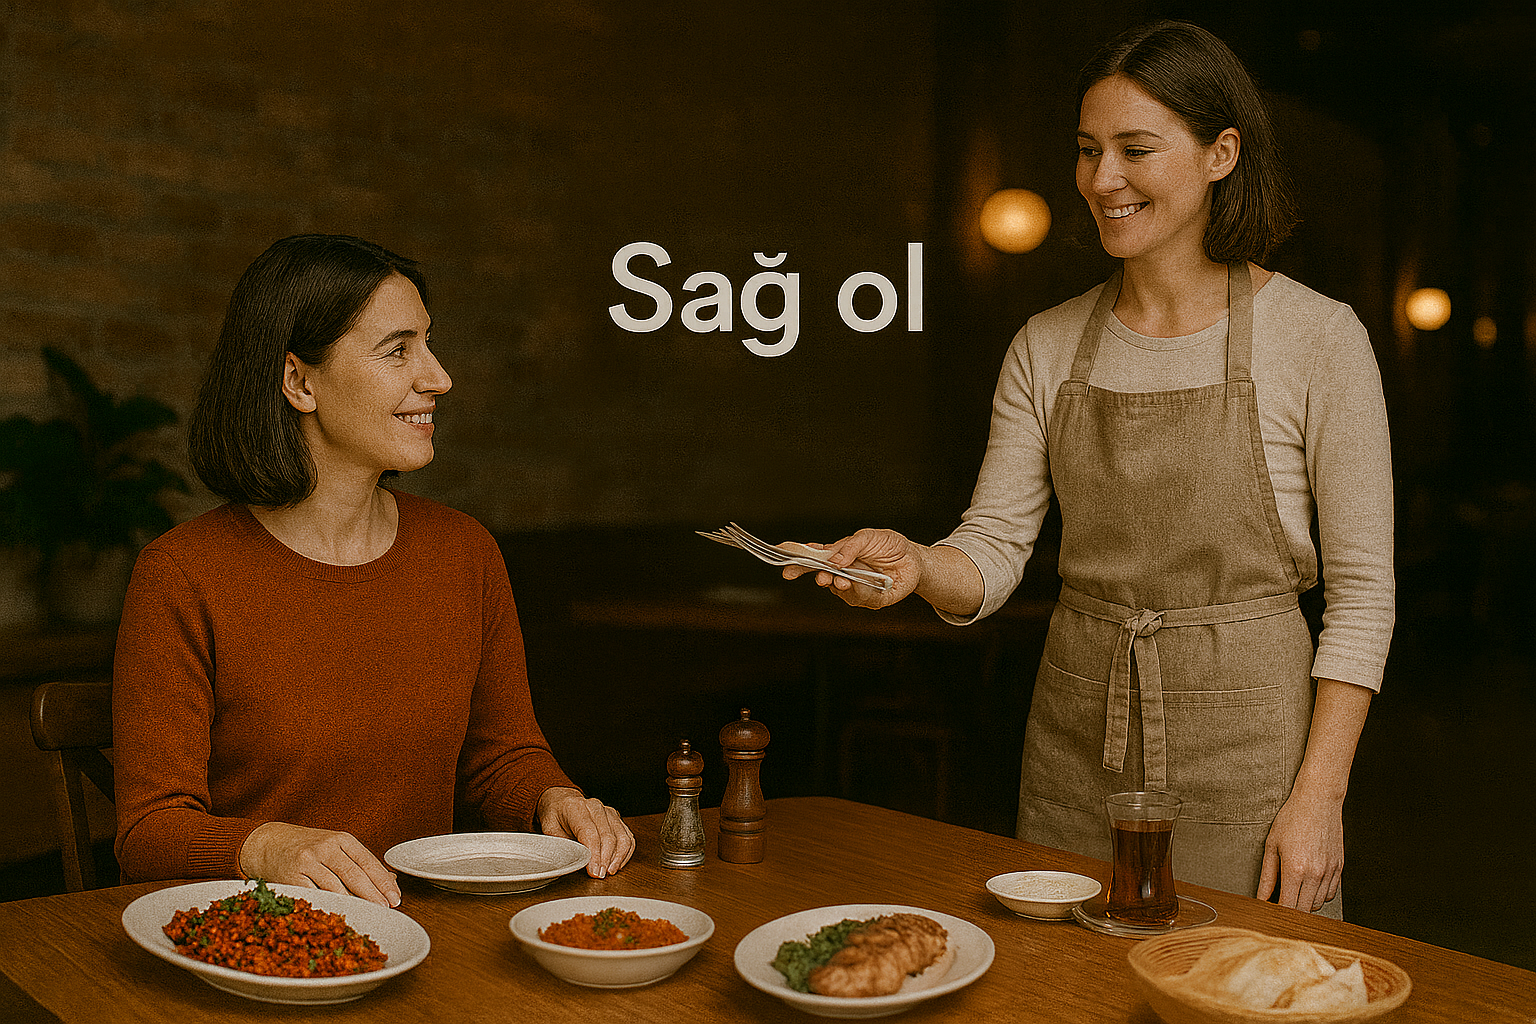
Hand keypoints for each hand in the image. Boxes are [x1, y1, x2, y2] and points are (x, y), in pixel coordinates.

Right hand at [239, 822, 399, 906]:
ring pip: (336, 889)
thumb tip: (391, 881)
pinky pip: (314, 897)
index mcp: (341, 839)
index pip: (368, 861)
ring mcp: (307, 862)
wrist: (268, 842)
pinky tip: (338, 917)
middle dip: (373, 896)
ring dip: (353, 905)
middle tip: (385, 910)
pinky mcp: (291, 878)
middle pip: (354, 876)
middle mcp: (325, 848)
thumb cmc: (308, 847)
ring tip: (366, 916)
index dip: (383, 882)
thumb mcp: (336, 847)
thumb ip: (361, 863)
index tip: (395, 898)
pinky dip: (328, 908)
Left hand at [537, 787, 634, 877]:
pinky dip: (625, 853)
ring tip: (609, 871)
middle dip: (605, 860)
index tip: (594, 872)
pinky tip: (618, 864)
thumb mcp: (549, 829)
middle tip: (600, 875)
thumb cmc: (555, 815)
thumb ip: (560, 845)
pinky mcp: (617, 819)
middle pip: (608, 837)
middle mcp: (596, 808)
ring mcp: (609, 812)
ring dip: (618, 858)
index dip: (594, 855)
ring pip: (622, 837)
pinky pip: (628, 837)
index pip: (590, 834)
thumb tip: (570, 863)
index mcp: (577, 808)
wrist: (563, 801)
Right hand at [780, 528, 920, 608]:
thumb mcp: (868, 537)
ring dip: (839, 585)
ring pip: (839, 591)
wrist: (914, 559)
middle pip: (822, 577)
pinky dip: (859, 591)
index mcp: (839, 556)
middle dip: (818, 577)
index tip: (787, 567)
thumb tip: (833, 561)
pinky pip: (859, 598)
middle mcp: (843, 573)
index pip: (814, 559)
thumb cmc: (889, 545)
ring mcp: (854, 587)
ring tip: (844, 580)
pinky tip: (863, 584)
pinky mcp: (869, 600)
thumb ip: (849, 546)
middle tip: (821, 577)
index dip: (798, 562)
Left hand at [1256, 787, 1344, 911]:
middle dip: (1291, 912)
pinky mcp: (1339, 868)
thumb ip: (1267, 876)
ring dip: (1305, 904)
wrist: (1318, 801)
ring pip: (1319, 904)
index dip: (1278, 914)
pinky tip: (1309, 885)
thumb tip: (1261, 898)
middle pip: (1305, 910)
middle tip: (1280, 903)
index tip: (1270, 912)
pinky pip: (1331, 893)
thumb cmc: (1292, 819)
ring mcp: (1330, 871)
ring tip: (1293, 892)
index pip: (1288, 907)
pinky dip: (1319, 895)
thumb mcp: (1271, 845)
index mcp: (1295, 869)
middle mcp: (1315, 874)